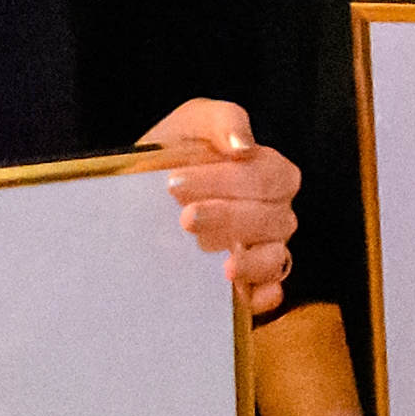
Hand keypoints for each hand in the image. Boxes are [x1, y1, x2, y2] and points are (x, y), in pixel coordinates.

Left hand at [138, 97, 299, 321]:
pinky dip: (262, 295)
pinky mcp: (247, 280)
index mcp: (269, 173)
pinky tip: (238, 291)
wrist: (138, 191)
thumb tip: (243, 146)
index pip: (268, 179)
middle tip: (184, 217)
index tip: (175, 183)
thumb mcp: (193, 121)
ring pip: (276, 257)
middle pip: (272, 219)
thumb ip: (223, 120)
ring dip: (249, 260)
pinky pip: (270, 291)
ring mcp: (263, 249)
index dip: (227, 182)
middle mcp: (273, 213)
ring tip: (212, 258)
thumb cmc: (174, 152)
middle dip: (228, 217)